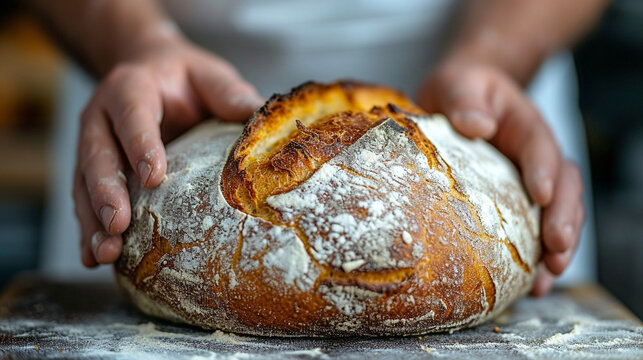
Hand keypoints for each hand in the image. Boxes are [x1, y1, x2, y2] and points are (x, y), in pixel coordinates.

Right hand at [73, 37, 262, 266]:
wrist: (148, 69)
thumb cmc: (183, 77)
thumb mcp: (208, 75)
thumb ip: (229, 93)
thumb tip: (260, 117)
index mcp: (130, 88)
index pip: (132, 115)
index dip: (140, 144)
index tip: (154, 176)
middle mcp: (101, 116)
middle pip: (98, 155)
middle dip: (106, 192)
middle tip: (118, 224)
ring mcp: (92, 144)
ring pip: (83, 184)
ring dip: (93, 221)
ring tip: (104, 254)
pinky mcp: (91, 169)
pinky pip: (84, 200)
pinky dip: (88, 230)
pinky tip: (93, 258)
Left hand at [417, 59, 584, 295]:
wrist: (464, 99)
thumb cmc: (461, 91)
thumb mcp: (458, 84)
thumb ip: (464, 98)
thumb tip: (475, 125)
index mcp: (524, 124)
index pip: (540, 145)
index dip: (543, 169)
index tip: (540, 194)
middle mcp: (537, 154)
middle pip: (563, 185)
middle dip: (563, 217)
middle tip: (556, 246)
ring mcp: (532, 180)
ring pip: (559, 212)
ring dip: (559, 245)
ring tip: (550, 274)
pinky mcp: (520, 202)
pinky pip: (536, 230)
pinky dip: (538, 258)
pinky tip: (532, 285)